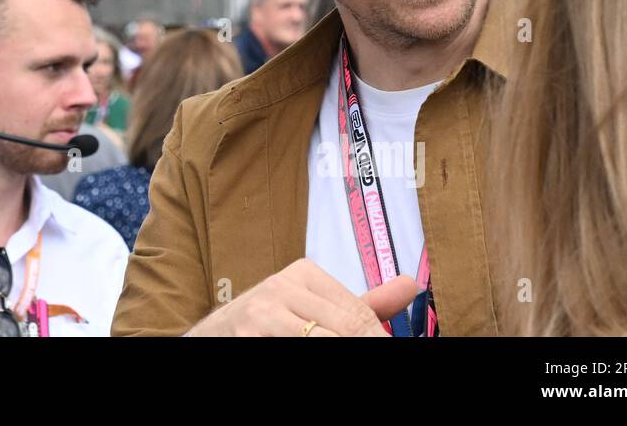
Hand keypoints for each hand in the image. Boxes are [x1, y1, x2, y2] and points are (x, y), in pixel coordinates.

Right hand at [185, 258, 420, 336]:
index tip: (388, 345)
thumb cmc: (270, 324)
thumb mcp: (314, 308)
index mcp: (303, 273)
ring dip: (332, 348)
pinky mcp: (246, 337)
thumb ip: (362, 303)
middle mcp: (281, 287)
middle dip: (364, 344)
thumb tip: (411, 284)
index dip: (378, 338)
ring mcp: (261, 314)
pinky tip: (304, 350)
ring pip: (318, 340)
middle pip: (344, 329)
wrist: (215, 334)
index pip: (358, 313)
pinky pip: (290, 348)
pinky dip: (304, 353)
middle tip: (380, 349)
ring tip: (340, 352)